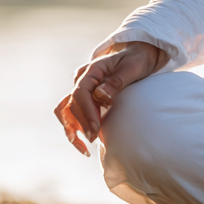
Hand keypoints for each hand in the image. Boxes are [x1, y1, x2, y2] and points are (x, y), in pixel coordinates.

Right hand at [54, 41, 166, 155]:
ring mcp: (82, 88)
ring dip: (71, 129)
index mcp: (92, 70)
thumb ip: (116, 81)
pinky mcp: (84, 97)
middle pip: (72, 104)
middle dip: (82, 124)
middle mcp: (82, 79)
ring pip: (65, 111)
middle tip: (94, 139)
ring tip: (83, 147)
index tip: (95, 128)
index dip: (86, 112)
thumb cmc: (136, 60)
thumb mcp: (132, 68)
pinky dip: (74, 127)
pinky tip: (83, 141)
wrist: (138, 56)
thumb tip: (100, 96)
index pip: (80, 92)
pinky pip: (71, 113)